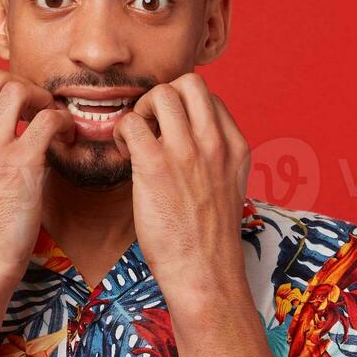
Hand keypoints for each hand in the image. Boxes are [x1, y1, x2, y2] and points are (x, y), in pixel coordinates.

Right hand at [0, 67, 74, 290]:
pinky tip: (67, 139)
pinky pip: (46, 119)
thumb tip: (8, 142)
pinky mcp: (19, 166)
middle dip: (22, 85)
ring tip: (52, 123)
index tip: (21, 114)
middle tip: (39, 112)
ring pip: (16, 88)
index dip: (1, 93)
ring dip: (42, 98)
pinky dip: (63, 121)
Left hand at [112, 73, 252, 301]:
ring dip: (141, 109)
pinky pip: (131, 123)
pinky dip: (121, 132)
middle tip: (152, 126)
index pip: (210, 98)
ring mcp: (186, 152)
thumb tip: (193, 142)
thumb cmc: (209, 239)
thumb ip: (216, 160)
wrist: (205, 273)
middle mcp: (215, 143)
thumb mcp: (229, 188)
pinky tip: (125, 155)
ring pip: (160, 94)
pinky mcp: (155, 166)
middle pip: (189, 83)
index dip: (185, 108)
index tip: (171, 132)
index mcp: (235, 147)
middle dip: (164, 95)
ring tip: (137, 140)